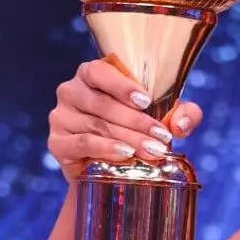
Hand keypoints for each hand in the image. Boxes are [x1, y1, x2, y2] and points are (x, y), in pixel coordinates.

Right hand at [48, 58, 203, 181]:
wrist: (108, 167)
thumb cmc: (135, 130)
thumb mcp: (162, 117)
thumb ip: (181, 114)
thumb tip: (182, 124)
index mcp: (92, 74)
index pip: (99, 71)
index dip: (122, 85)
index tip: (147, 101)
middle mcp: (71, 91)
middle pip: (102, 104)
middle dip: (137, 122)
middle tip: (162, 138)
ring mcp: (61, 117)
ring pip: (97, 125)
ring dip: (128, 138)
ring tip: (153, 151)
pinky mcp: (57, 142)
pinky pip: (82, 143)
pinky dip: (105, 148)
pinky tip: (125, 154)